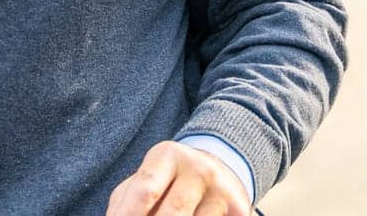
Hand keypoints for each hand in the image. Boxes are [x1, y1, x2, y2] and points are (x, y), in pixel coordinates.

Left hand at [105, 140, 250, 215]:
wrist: (220, 168)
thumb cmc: (170, 180)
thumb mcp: (147, 178)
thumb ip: (126, 202)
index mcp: (168, 156)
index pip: (146, 189)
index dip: (129, 215)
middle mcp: (198, 169)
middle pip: (171, 213)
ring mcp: (222, 190)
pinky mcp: (240, 209)